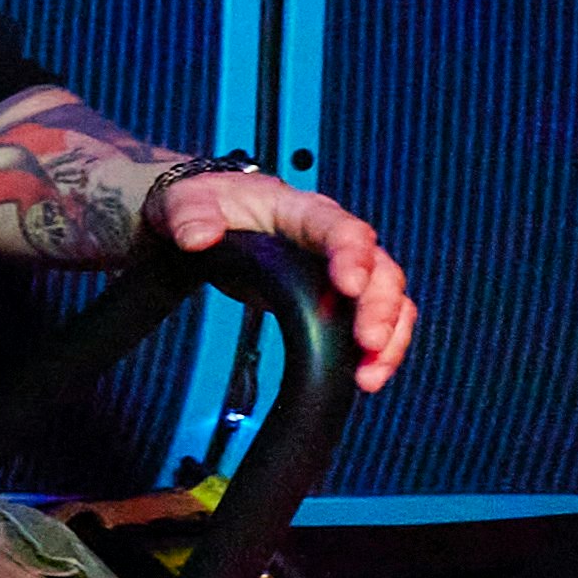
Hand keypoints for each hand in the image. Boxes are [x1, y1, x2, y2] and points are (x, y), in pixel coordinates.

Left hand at [160, 159, 423, 391]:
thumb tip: (197, 236)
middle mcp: (333, 240)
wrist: (211, 220)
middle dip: (380, 307)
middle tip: (368, 341)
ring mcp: (341, 270)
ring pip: (387, 300)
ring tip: (369, 375)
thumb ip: (190, 215)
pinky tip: (366, 377)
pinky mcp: (337, 298)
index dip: (352, 255)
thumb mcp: (188, 201)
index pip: (340, 228)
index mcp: (303, 212)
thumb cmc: (211, 205)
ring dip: (388, 338)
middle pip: (379, 270)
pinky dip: (377, 351)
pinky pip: (374, 322)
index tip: (350, 284)